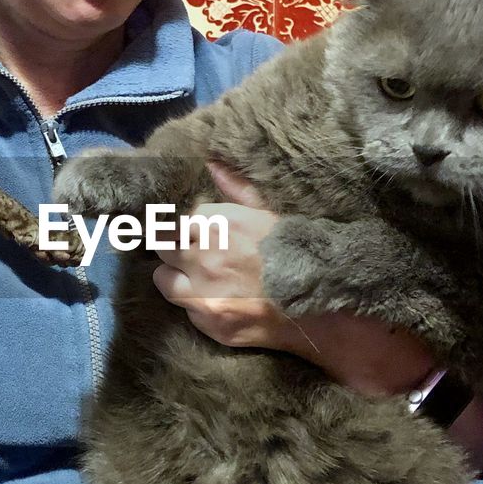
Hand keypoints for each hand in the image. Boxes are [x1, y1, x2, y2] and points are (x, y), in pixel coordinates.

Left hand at [153, 162, 432, 395]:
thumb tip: (210, 161)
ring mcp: (203, 291)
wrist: (323, 309)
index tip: (185, 227)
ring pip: (162, 278)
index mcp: (218, 221)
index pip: (172, 216)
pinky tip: (214, 299)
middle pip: (159, 243)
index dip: (179, 222)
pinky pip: (182, 309)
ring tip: (198, 277)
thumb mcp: (272, 214)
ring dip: (175, 276)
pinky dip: (192, 304)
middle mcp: (204, 254)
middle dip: (170, 245)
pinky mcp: (208, 321)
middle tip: (188, 250)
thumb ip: (236, 188)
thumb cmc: (300, 255)